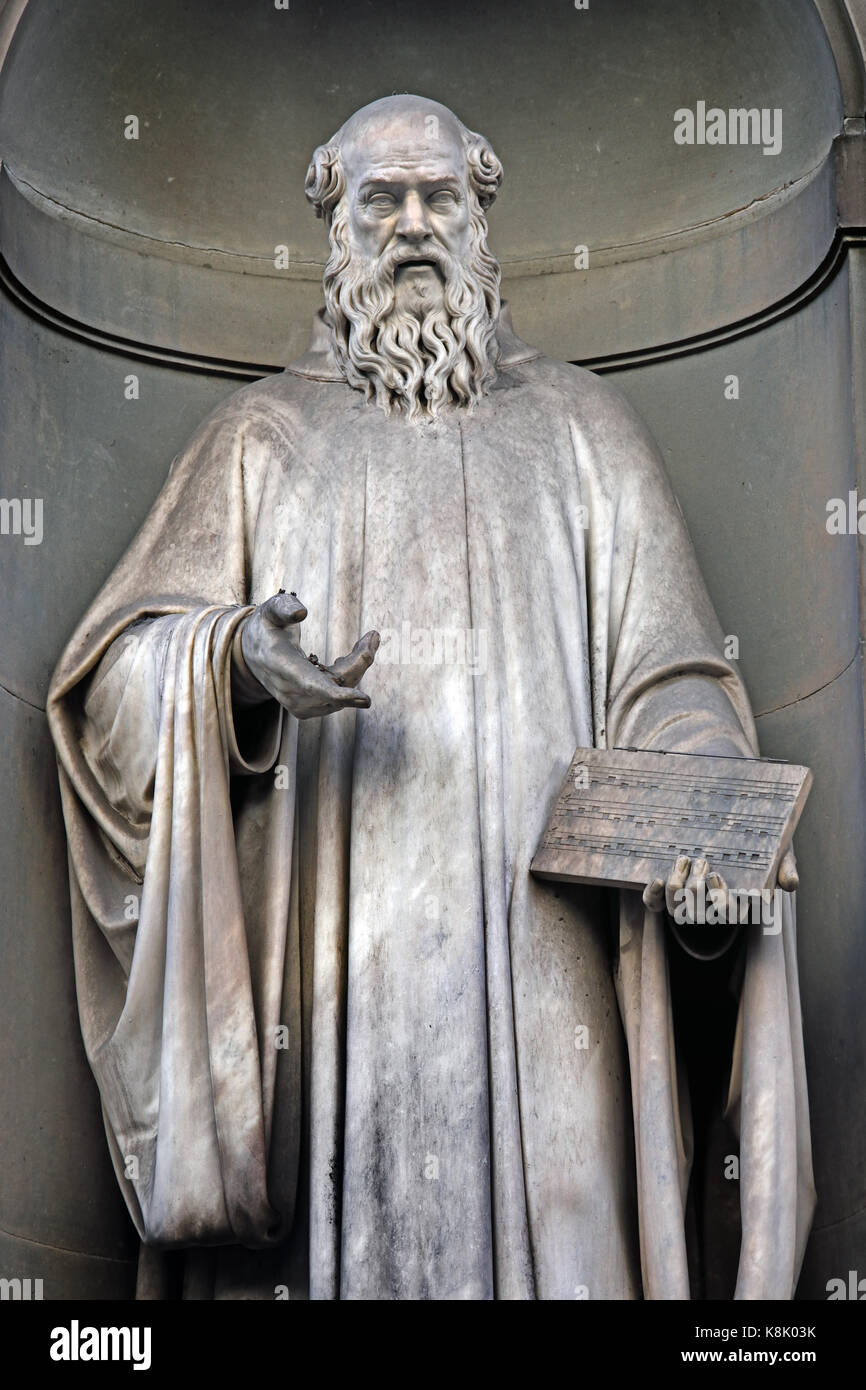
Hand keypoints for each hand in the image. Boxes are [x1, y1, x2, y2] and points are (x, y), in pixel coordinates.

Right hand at [236, 591, 378, 719]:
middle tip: (372, 636)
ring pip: (342, 691)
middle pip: (336, 685)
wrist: (253, 654)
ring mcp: (300, 704)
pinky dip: (351, 674)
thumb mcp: (270, 609)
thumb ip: (284, 607)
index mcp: (281, 666)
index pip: (312, 685)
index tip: (366, 699)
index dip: (339, 694)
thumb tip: (302, 613)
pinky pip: (340, 696)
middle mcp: (290, 692)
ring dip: (357, 666)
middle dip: (360, 661)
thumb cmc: (268, 627)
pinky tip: (349, 657)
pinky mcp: (309, 709)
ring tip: (365, 640)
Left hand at [642, 846, 797, 923]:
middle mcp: (712, 909)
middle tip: (701, 859)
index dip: (719, 899)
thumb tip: (791, 884)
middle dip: (696, 889)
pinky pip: (656, 905)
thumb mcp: (779, 854)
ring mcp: (688, 903)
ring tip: (683, 860)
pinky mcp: (669, 894)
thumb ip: (786, 868)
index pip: (729, 913)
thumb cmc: (762, 847)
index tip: (716, 875)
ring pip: (677, 911)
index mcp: (739, 904)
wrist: (736, 835)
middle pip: (699, 914)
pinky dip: (654, 897)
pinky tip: (658, 879)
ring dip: (677, 888)